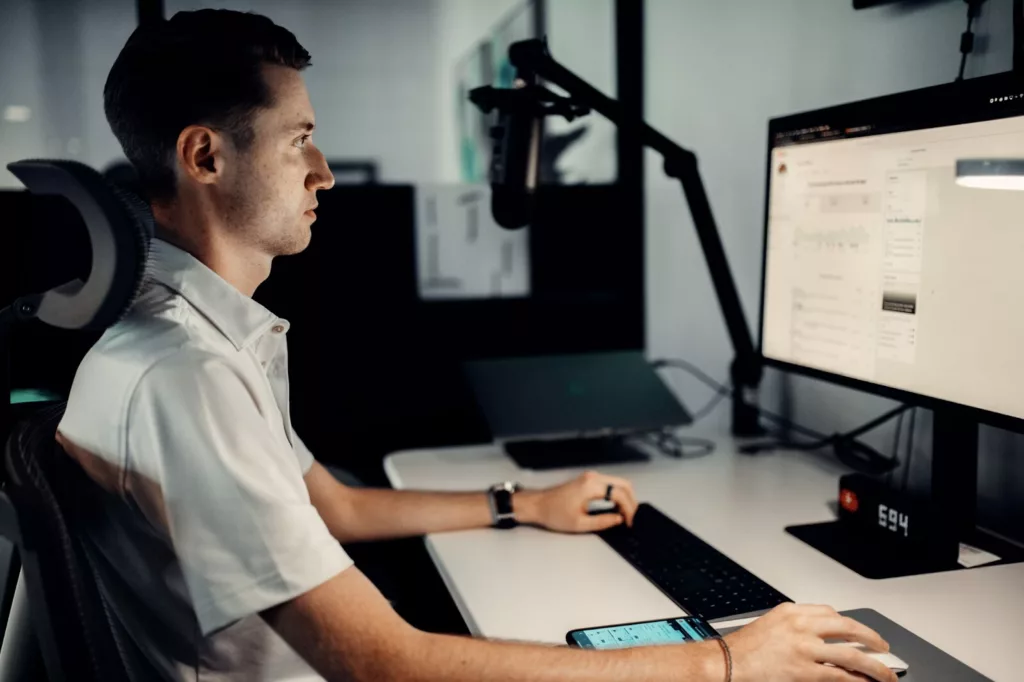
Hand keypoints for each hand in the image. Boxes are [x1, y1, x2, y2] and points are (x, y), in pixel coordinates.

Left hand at [517, 470, 638, 532]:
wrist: (538, 505)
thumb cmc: (554, 513)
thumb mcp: (580, 524)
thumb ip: (603, 522)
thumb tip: (619, 519)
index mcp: (591, 486)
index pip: (620, 494)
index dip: (629, 509)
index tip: (630, 522)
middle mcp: (593, 477)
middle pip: (624, 484)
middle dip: (631, 502)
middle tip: (631, 518)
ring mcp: (591, 477)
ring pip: (618, 482)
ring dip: (625, 498)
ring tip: (624, 516)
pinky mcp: (588, 480)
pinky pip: (610, 484)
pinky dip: (617, 494)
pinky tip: (616, 508)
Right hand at [725, 603, 897, 681]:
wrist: (725, 664)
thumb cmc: (743, 649)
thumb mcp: (769, 624)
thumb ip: (795, 626)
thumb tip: (821, 637)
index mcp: (791, 612)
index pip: (830, 613)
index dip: (850, 625)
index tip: (859, 633)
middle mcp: (800, 626)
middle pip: (847, 628)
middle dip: (871, 638)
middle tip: (883, 648)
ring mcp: (804, 650)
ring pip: (851, 655)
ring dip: (874, 666)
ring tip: (886, 674)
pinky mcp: (804, 672)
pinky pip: (839, 677)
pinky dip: (856, 681)